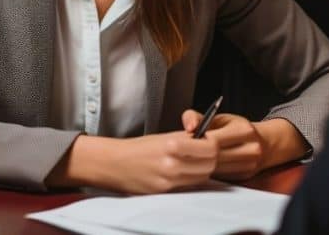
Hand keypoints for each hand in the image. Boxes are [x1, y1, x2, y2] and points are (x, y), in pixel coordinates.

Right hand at [48, 132, 218, 193]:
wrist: (115, 163)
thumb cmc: (139, 148)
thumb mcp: (164, 137)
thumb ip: (187, 139)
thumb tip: (208, 138)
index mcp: (173, 144)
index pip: (210, 148)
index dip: (212, 144)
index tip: (207, 141)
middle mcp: (172, 163)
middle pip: (209, 165)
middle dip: (209, 159)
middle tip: (201, 153)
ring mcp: (169, 180)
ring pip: (201, 177)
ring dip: (200, 170)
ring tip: (190, 163)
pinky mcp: (165, 191)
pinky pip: (188, 186)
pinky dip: (189, 179)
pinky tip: (180, 172)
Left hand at [183, 111, 265, 179]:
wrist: (265, 144)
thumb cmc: (237, 129)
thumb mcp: (219, 118)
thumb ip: (198, 117)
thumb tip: (189, 126)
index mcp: (244, 130)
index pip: (214, 140)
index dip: (194, 143)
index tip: (181, 143)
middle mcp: (250, 149)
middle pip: (214, 158)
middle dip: (194, 156)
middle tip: (179, 154)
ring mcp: (249, 166)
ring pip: (216, 170)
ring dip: (199, 166)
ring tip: (187, 159)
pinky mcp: (244, 177)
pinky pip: (219, 177)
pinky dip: (206, 172)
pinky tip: (199, 167)